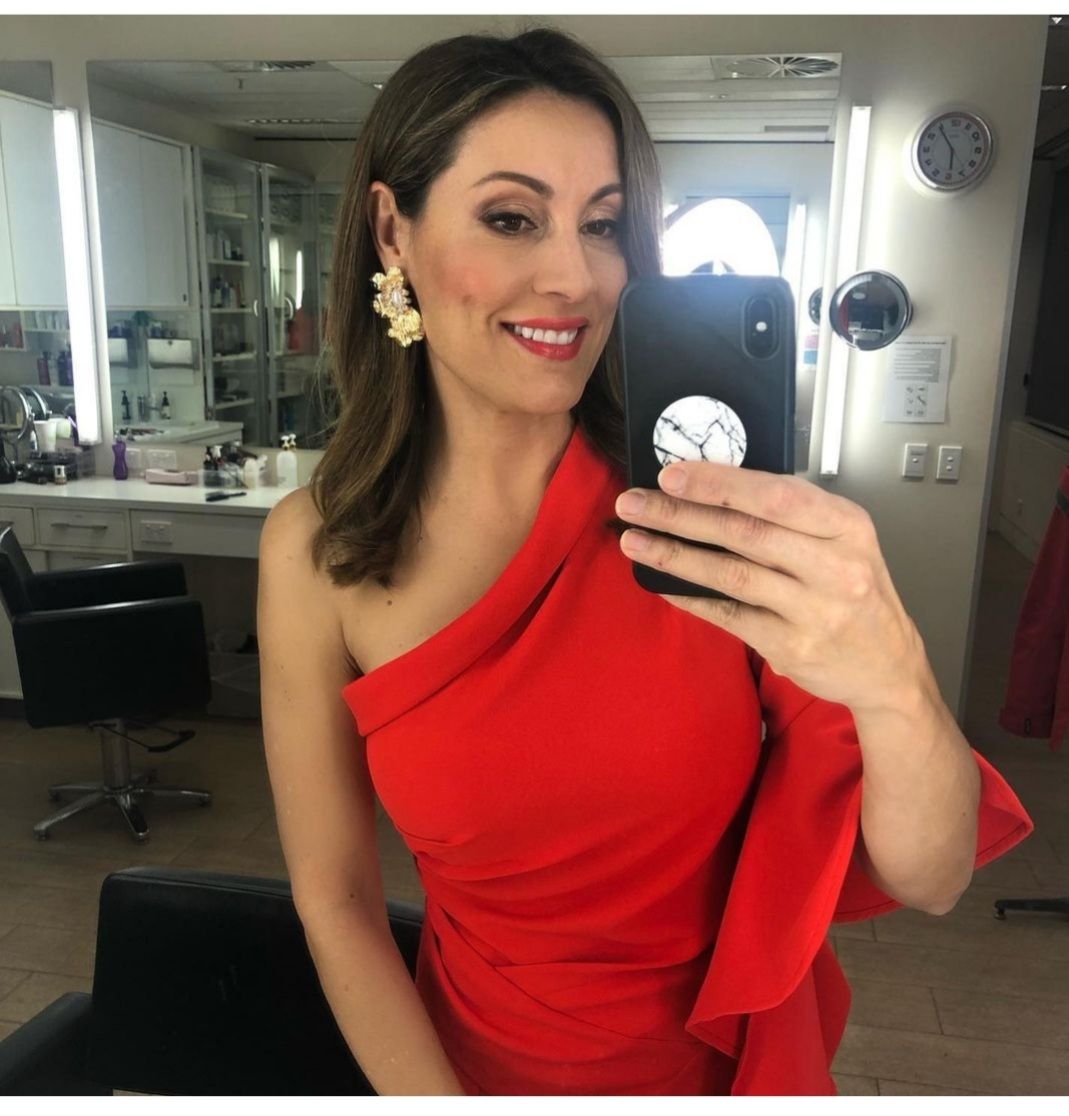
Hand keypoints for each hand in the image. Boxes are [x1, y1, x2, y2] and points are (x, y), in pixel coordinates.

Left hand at [614, 462, 928, 713]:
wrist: (888, 668)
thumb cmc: (855, 592)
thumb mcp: (843, 540)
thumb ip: (790, 515)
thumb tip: (711, 486)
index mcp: (847, 525)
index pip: (774, 494)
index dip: (717, 483)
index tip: (670, 475)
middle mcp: (835, 566)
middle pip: (744, 532)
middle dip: (680, 514)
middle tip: (633, 504)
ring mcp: (814, 610)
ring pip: (730, 574)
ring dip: (674, 555)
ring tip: (634, 540)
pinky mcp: (791, 647)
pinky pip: (727, 615)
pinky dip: (689, 597)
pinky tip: (660, 582)